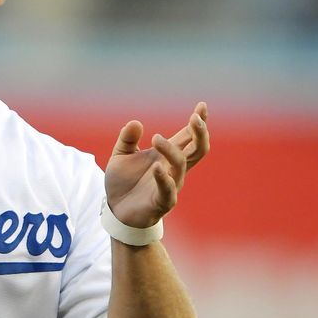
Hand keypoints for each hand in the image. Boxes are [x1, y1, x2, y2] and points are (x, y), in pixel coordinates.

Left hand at [104, 102, 209, 228]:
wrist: (115, 211)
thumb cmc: (123, 182)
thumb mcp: (121, 156)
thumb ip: (127, 139)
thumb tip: (135, 122)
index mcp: (167, 155)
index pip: (188, 136)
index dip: (198, 122)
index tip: (202, 106)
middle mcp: (174, 168)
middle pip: (198, 149)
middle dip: (200, 133)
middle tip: (194, 118)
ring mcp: (171, 185)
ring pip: (182, 164)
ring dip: (171, 150)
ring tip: (156, 138)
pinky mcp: (162, 202)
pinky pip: (168, 190)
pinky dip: (163, 178)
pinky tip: (157, 168)